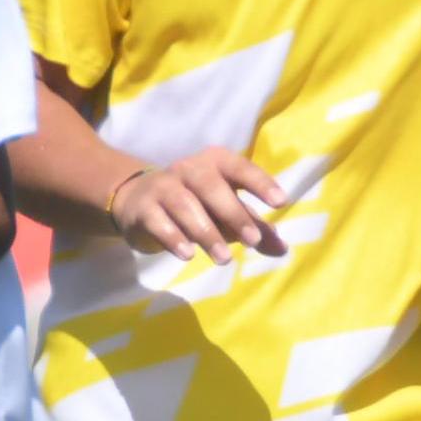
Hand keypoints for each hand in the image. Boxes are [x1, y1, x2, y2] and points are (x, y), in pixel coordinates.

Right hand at [113, 147, 290, 263]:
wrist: (138, 200)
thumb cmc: (195, 203)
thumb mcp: (226, 211)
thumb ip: (254, 226)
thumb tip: (282, 249)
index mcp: (216, 162)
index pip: (240, 168)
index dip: (260, 183)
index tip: (280, 202)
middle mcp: (189, 168)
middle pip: (211, 187)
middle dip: (234, 214)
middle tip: (253, 241)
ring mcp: (163, 186)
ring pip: (185, 205)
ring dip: (207, 233)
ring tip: (224, 259)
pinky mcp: (143, 207)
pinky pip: (158, 221)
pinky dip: (173, 237)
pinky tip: (188, 254)